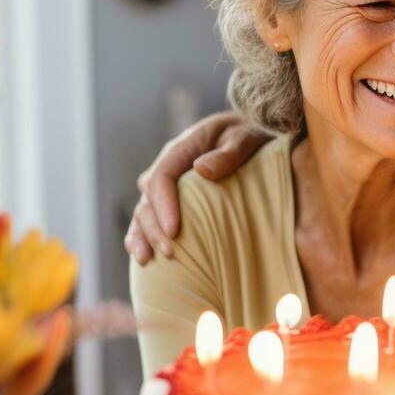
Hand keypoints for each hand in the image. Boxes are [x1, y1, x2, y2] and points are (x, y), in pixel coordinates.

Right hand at [124, 112, 270, 263]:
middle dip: (155, 228)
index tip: (173, 230)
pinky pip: (149, 219)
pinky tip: (143, 257)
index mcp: (182, 148)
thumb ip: (228, 152)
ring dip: (143, 236)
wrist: (252, 134)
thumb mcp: (245, 137)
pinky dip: (142, 236)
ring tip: (147, 260)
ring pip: (143, 211)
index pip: (162, 177)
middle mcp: (169, 166)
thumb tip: (201, 169)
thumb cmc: (251, 135)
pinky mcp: (171, 199)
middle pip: (148, 199)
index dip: (164, 205)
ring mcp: (168, 185)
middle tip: (170, 253)